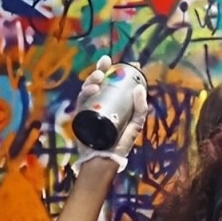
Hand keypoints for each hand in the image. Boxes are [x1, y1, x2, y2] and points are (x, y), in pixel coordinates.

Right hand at [76, 55, 148, 170]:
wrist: (105, 158)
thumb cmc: (121, 142)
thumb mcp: (135, 124)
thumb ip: (140, 108)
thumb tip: (141, 88)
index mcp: (113, 101)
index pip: (115, 82)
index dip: (119, 70)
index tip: (128, 63)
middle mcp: (100, 101)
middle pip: (99, 81)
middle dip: (101, 68)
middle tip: (105, 62)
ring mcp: (89, 107)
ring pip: (88, 87)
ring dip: (92, 78)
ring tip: (100, 75)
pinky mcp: (81, 114)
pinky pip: (81, 99)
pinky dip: (86, 91)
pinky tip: (93, 88)